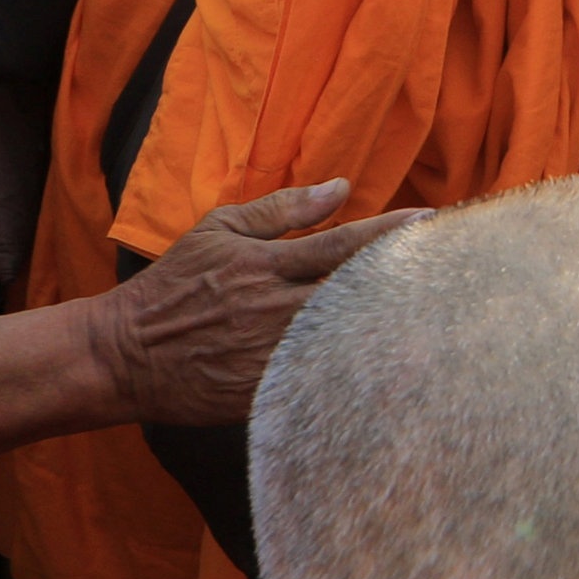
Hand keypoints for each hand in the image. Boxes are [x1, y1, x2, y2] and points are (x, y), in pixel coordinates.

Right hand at [87, 182, 419, 424]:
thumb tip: (341, 187)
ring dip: (390, 327)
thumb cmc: (174, 286)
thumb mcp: (217, 231)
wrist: (123, 354)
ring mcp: (271, 354)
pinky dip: (358, 371)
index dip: (390, 233)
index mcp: (264, 265)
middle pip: (356, 294)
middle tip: (455, 271)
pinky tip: (396, 365)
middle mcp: (273, 309)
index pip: (342, 245)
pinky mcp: (266, 391)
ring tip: (442, 316)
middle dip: (405, 282)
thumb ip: (281, 210)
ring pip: (346, 339)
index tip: (433, 220)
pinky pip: (323, 379)